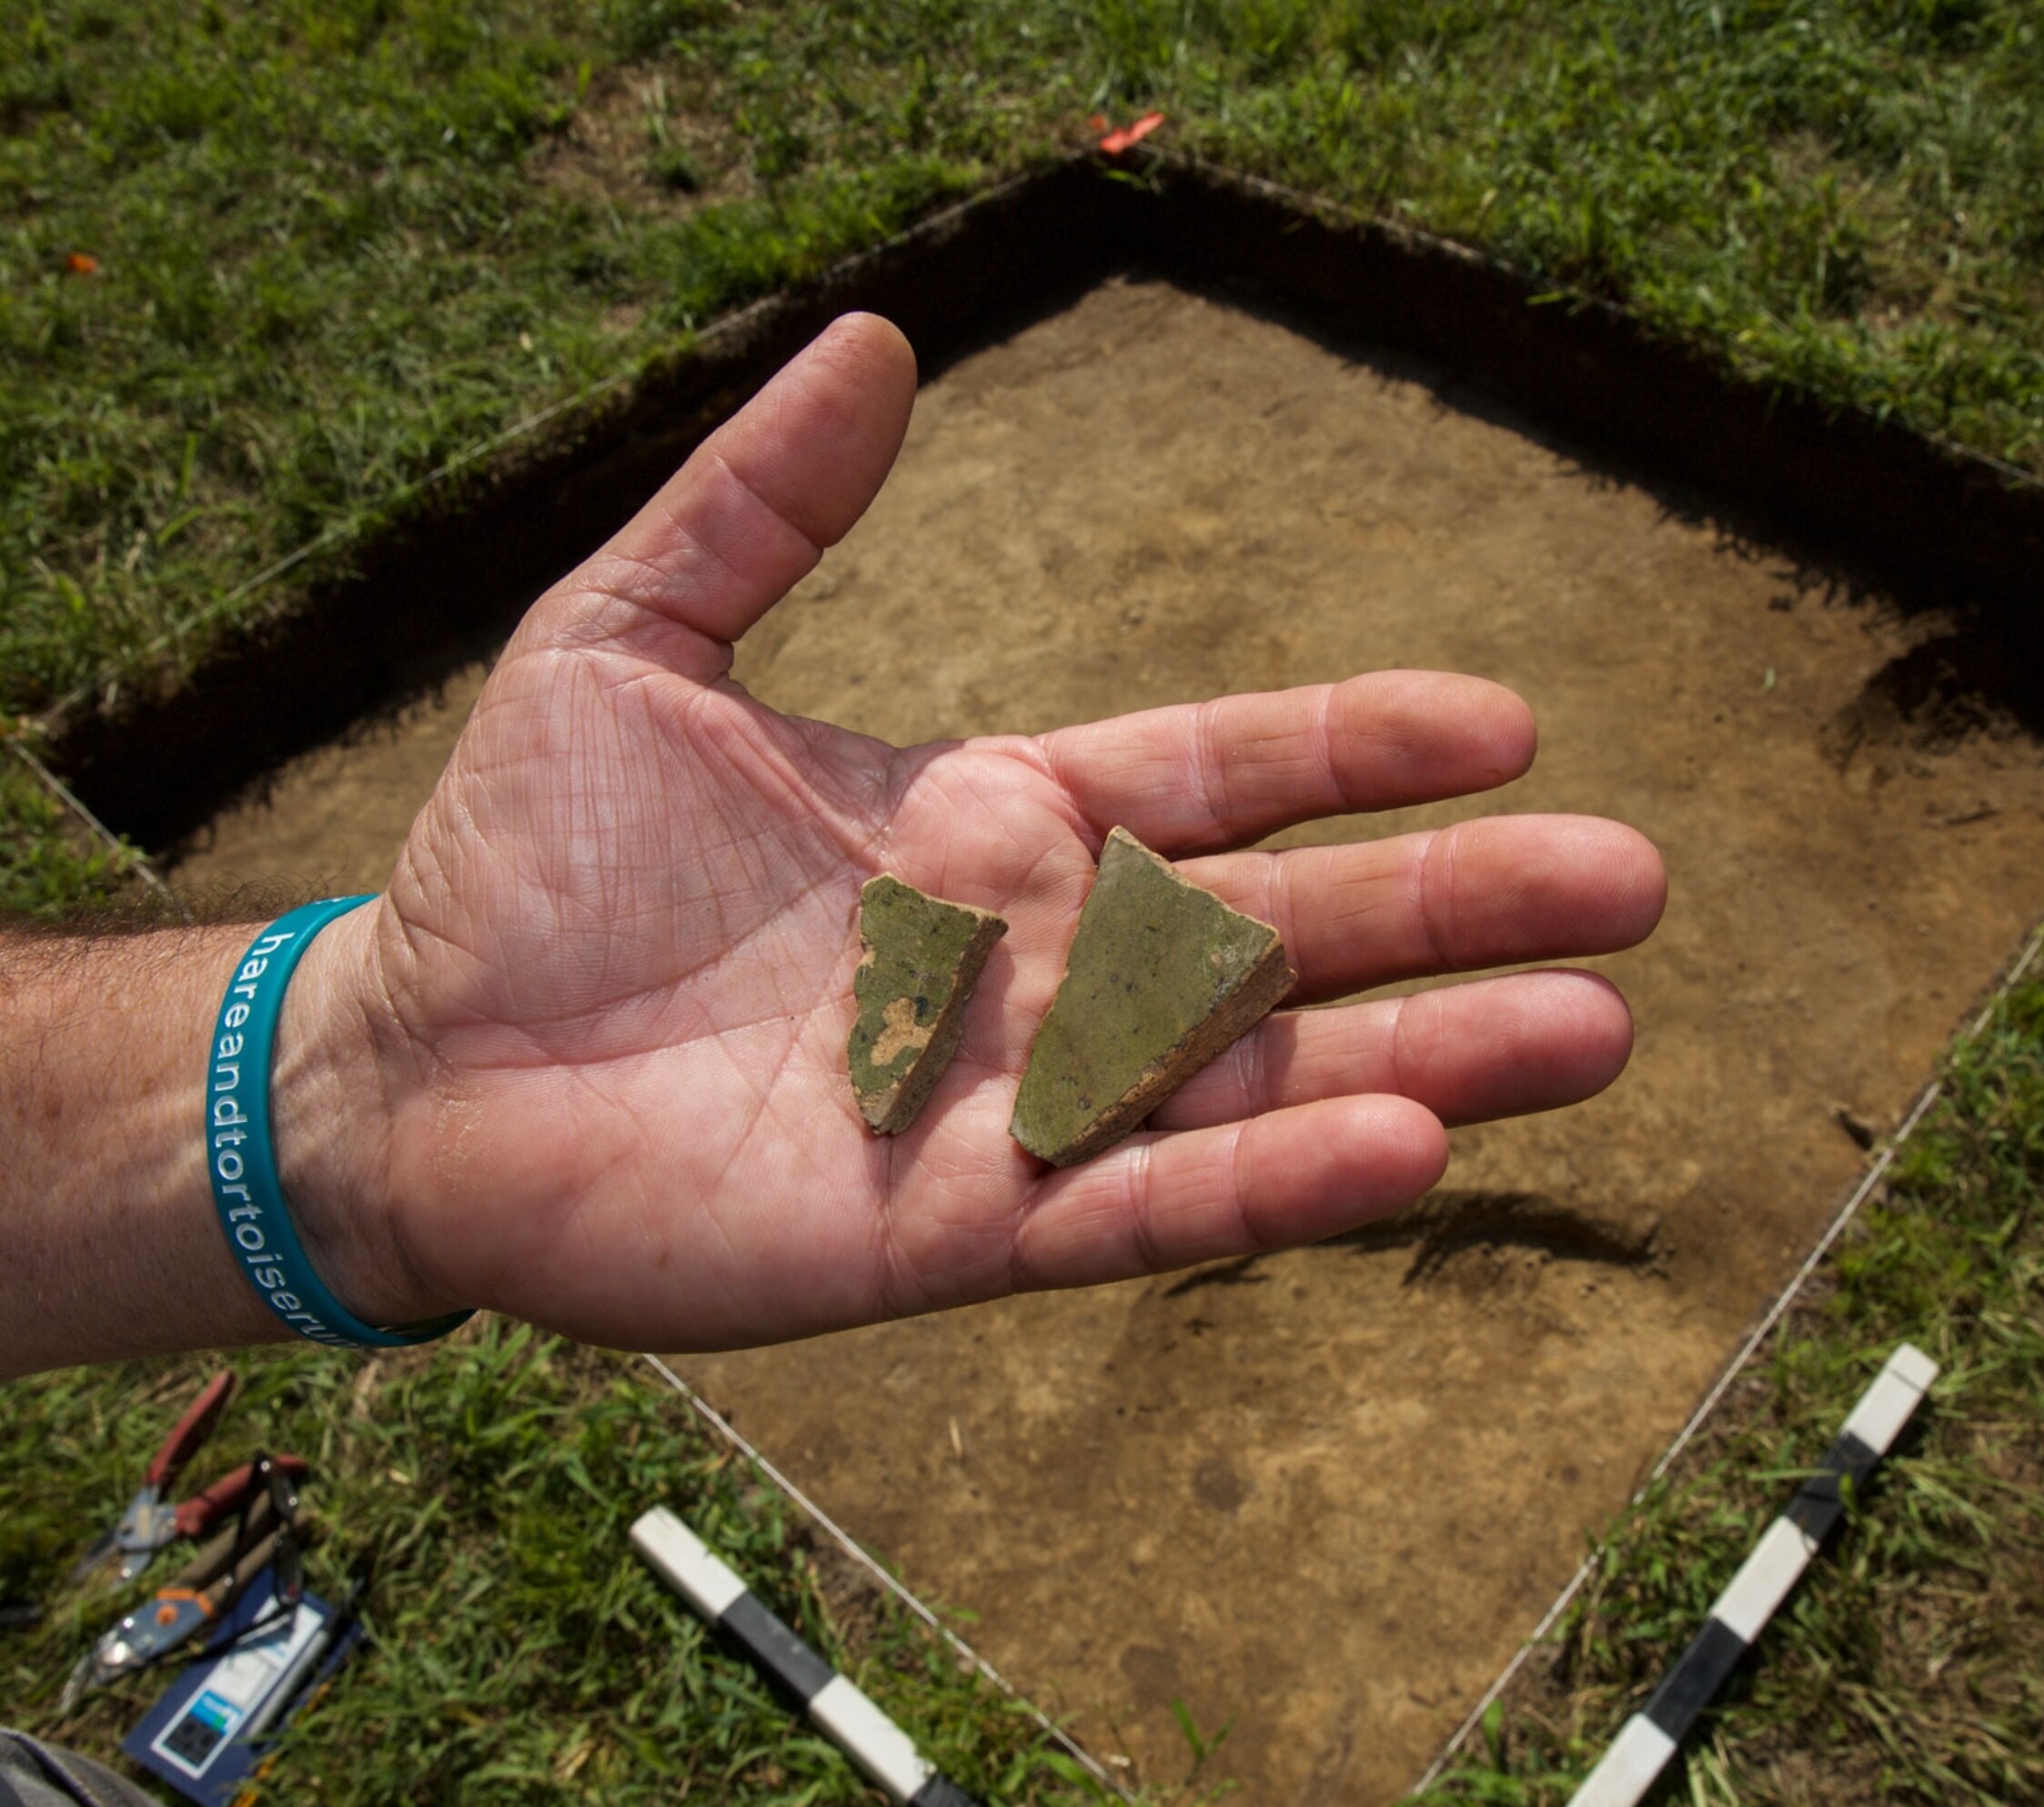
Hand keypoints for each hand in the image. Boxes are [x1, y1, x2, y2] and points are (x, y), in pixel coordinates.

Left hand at [292, 314, 1665, 1351]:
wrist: (407, 1070)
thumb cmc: (521, 865)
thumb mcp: (631, 639)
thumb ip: (760, 503)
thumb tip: (874, 336)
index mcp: (993, 823)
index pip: (1221, 777)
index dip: (1358, 753)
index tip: (1506, 722)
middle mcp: (1038, 968)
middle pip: (1292, 933)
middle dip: (1461, 910)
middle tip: (1636, 886)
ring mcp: (1011, 1105)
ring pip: (1257, 1081)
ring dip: (1426, 1059)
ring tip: (1593, 1032)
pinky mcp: (954, 1232)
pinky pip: (1140, 1204)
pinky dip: (1268, 1183)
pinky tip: (1403, 1154)